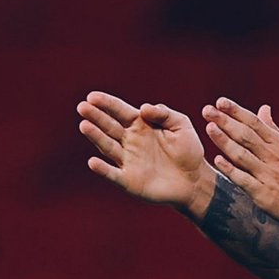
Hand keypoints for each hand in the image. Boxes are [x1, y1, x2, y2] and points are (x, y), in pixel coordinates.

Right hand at [78, 92, 214, 216]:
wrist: (195, 181)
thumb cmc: (189, 151)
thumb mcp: (181, 125)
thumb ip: (164, 113)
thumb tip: (143, 108)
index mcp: (140, 125)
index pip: (119, 111)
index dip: (106, 103)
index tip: (93, 97)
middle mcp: (129, 141)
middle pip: (109, 126)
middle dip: (95, 116)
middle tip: (82, 107)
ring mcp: (127, 161)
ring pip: (108, 147)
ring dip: (95, 137)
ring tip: (84, 125)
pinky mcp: (129, 181)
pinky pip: (113, 174)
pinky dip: (103, 170)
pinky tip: (93, 162)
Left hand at [203, 97, 278, 229]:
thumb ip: (275, 131)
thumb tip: (263, 109)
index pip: (255, 124)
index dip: (237, 112)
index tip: (220, 102)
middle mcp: (273, 158)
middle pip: (246, 136)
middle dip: (225, 121)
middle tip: (207, 110)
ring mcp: (268, 176)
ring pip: (242, 155)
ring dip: (225, 141)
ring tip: (209, 128)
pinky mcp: (264, 194)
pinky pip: (244, 180)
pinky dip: (231, 170)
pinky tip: (218, 161)